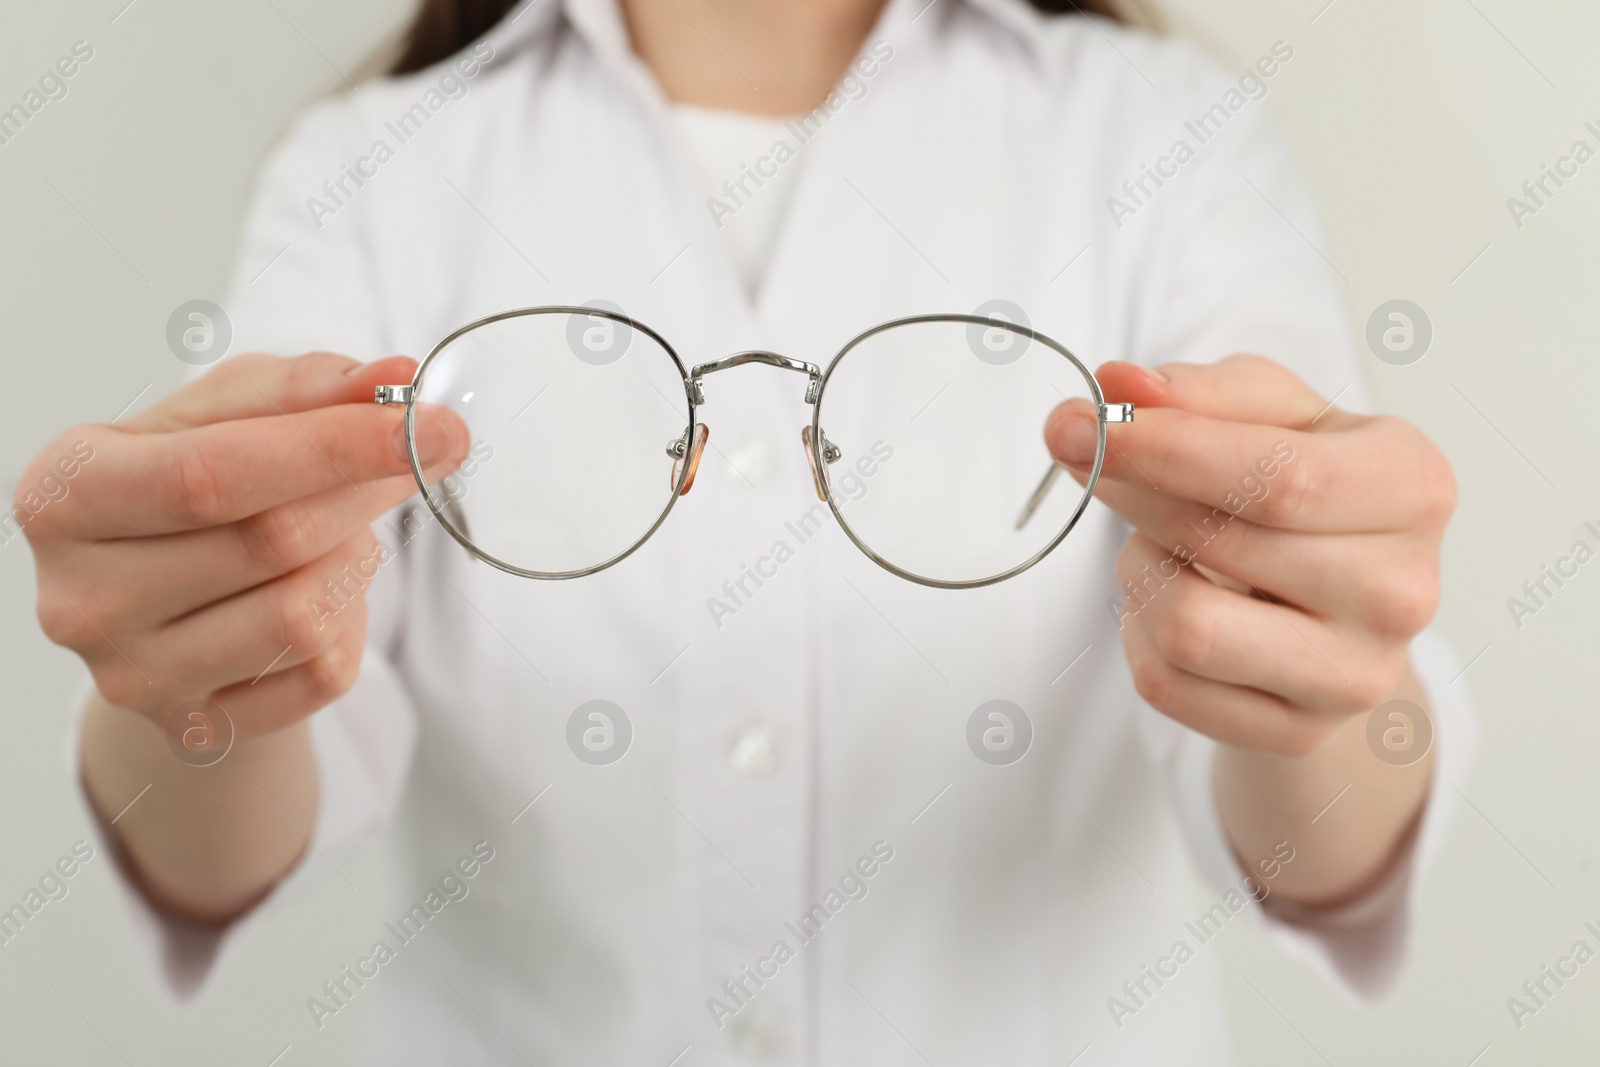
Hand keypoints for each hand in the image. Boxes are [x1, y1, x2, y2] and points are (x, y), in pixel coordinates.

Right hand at [21, 352, 468, 738]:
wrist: (164, 605)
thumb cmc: (188, 489)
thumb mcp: (223, 415)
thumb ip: (301, 388)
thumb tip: (392, 379)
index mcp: (66, 495)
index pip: (213, 472)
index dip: (332, 446)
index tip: (425, 421)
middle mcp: (83, 597)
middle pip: (273, 541)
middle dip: (368, 488)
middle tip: (424, 452)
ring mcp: (134, 676)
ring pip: (304, 615)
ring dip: (355, 559)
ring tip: (339, 533)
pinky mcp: (196, 728)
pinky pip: (321, 675)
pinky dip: (350, 624)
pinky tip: (323, 595)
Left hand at [1045, 354, 1455, 755]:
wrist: (1336, 608)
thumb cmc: (1302, 491)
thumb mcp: (1272, 414)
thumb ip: (1200, 392)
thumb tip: (1121, 387)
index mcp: (1413, 488)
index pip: (1279, 477)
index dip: (1163, 449)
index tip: (1074, 424)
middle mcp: (1402, 590)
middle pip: (1218, 544)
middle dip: (1130, 491)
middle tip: (1087, 457)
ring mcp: (1356, 675)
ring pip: (1187, 627)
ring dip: (1139, 570)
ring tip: (1156, 544)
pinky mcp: (1297, 734)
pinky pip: (1166, 685)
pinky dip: (1138, 633)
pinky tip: (1168, 601)